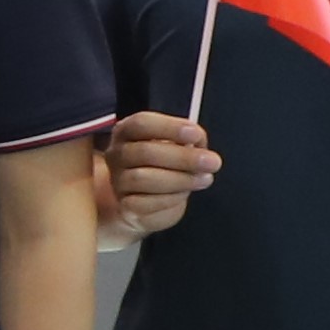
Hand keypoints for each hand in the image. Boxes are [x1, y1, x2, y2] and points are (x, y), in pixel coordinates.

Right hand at [94, 110, 221, 237]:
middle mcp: (117, 154)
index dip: (169, 127)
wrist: (148, 203)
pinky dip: (170, 199)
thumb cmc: (166, 167)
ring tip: (205, 179)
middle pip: (145, 151)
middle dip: (183, 157)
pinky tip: (184, 194)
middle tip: (212, 162)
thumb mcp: (180, 146)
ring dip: (180, 179)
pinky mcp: (124, 206)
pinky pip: (145, 203)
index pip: (141, 123)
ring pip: (143, 178)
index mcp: (128, 132)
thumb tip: (198, 139)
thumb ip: (190, 139)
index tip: (196, 134)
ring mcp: (118, 181)